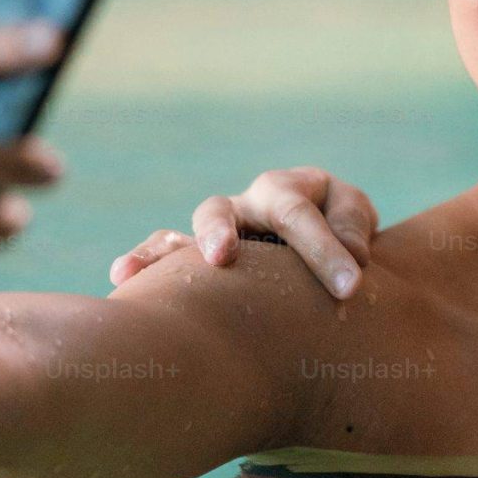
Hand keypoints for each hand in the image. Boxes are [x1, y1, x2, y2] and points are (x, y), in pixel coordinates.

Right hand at [107, 167, 379, 299]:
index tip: (351, 287)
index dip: (323, 248)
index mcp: (289, 190)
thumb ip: (353, 229)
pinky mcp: (198, 261)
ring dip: (161, 252)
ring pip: (180, 234)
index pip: (299, 213)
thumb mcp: (355, 221)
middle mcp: (244, 207)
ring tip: (135, 274)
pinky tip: (122, 279)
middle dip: (219, 232)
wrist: (326, 244)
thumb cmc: (343, 232)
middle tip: (220, 258)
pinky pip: (164, 259)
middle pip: (221, 211)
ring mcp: (216, 234)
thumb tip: (349, 258)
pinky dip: (142, 264)